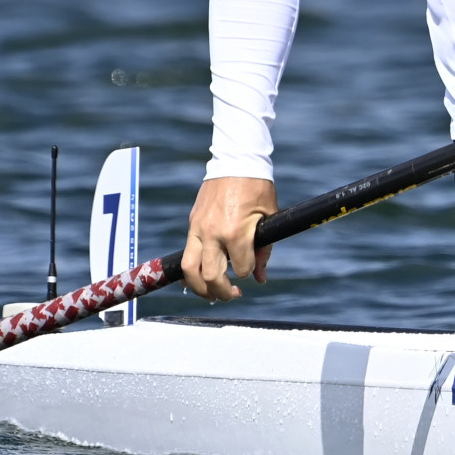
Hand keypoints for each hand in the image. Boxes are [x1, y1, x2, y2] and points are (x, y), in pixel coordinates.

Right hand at [182, 176, 276, 300]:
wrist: (236, 160)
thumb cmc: (257, 186)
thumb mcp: (268, 217)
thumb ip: (263, 250)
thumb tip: (260, 278)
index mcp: (235, 232)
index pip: (241, 268)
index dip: (248, 272)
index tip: (252, 267)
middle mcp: (213, 233)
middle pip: (211, 276)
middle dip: (222, 291)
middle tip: (232, 295)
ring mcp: (199, 228)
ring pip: (191, 270)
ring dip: (199, 288)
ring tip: (211, 295)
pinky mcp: (192, 223)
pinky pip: (186, 253)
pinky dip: (190, 271)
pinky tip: (197, 279)